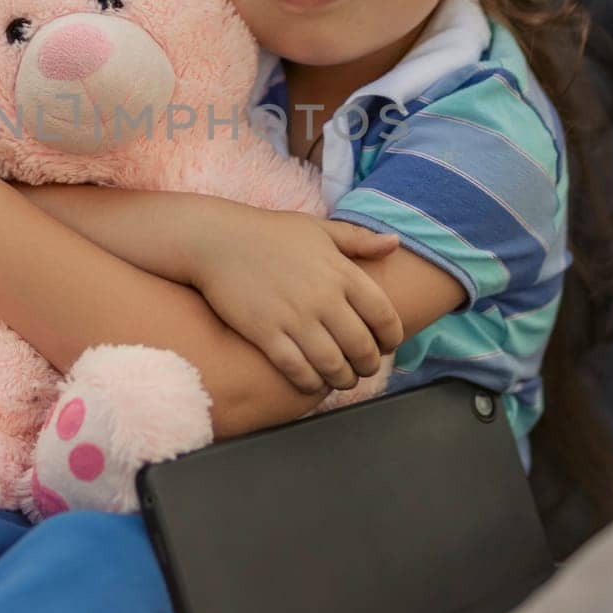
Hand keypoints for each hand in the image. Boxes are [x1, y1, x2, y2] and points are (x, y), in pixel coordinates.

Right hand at [189, 210, 404, 393]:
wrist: (216, 239)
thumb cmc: (269, 232)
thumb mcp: (318, 229)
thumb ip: (359, 239)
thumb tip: (396, 243)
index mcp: (341, 272)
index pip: (384, 316)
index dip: (391, 338)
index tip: (387, 345)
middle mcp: (322, 297)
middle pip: (361, 347)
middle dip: (368, 366)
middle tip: (364, 369)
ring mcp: (293, 317)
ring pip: (332, 365)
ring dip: (343, 379)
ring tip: (342, 379)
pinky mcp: (265, 333)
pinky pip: (297, 370)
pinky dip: (311, 383)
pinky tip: (312, 382)